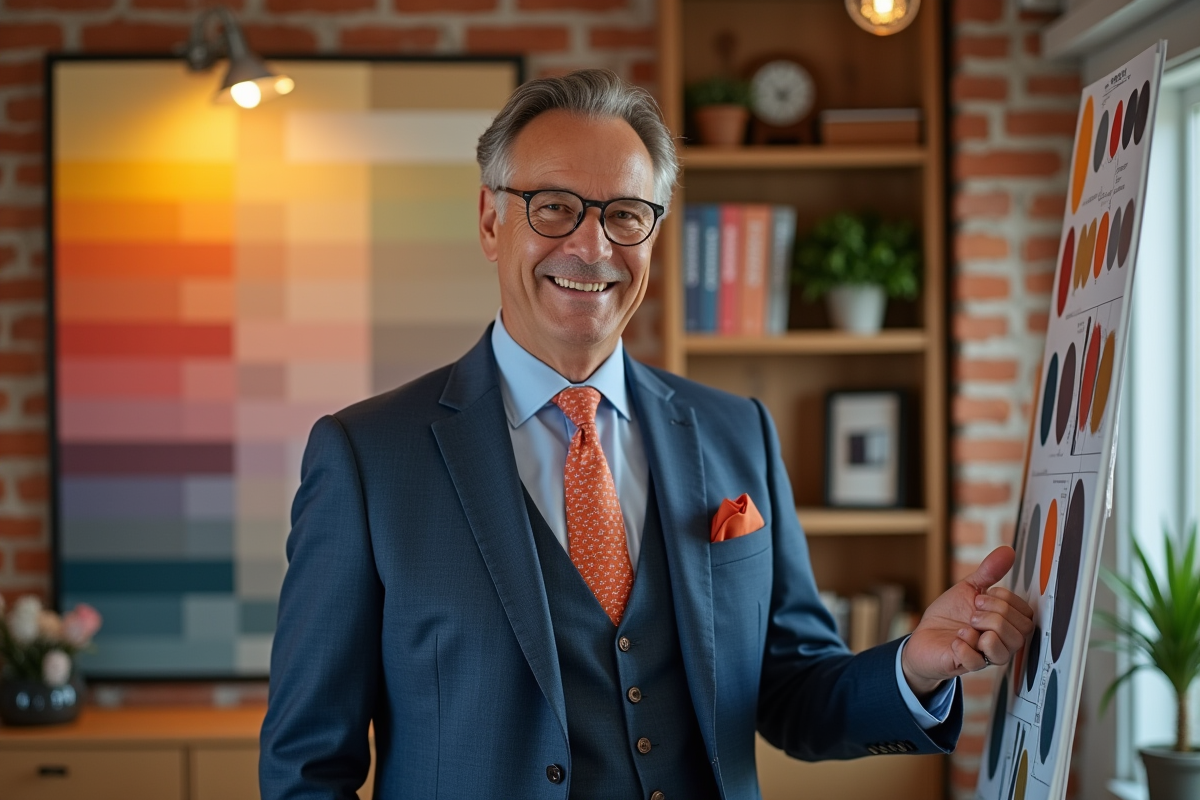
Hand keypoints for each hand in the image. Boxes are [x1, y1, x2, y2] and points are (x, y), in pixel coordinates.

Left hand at [900, 546, 1034, 697]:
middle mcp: (1001, 642)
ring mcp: (986, 657)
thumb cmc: (949, 616)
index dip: (1006, 601)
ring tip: (966, 626)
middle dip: (995, 614)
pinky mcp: (967, 666)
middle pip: (1021, 631)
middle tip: (972, 612)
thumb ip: (989, 573)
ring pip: (1006, 649)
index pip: (1027, 614)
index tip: (981, 597)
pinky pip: (976, 661)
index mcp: (1006, 624)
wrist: (922, 637)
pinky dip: (964, 646)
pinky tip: (955, 640)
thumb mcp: (968, 589)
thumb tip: (1008, 551)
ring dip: (984, 630)